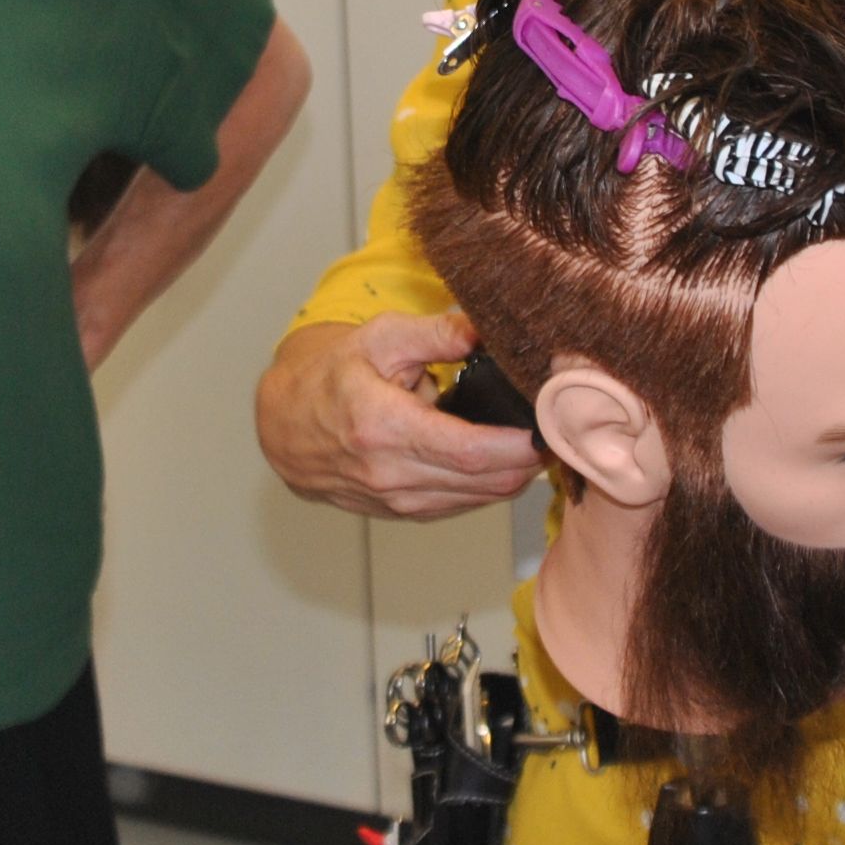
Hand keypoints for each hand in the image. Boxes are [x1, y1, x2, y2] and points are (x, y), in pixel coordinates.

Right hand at [257, 313, 545, 518]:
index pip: (469, 451)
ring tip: (536, 440)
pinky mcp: (402, 513)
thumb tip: (480, 331)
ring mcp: (396, 500)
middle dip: (529, 460)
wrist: (286, 425)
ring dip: (514, 476)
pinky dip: (489, 487)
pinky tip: (503, 460)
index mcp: (383, 427)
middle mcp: (390, 473)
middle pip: (484, 481)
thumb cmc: (332, 377)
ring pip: (478, 499)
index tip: (550, 428)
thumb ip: (433, 333)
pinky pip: (461, 506)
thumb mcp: (378, 338)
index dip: (518, 446)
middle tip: (558, 429)